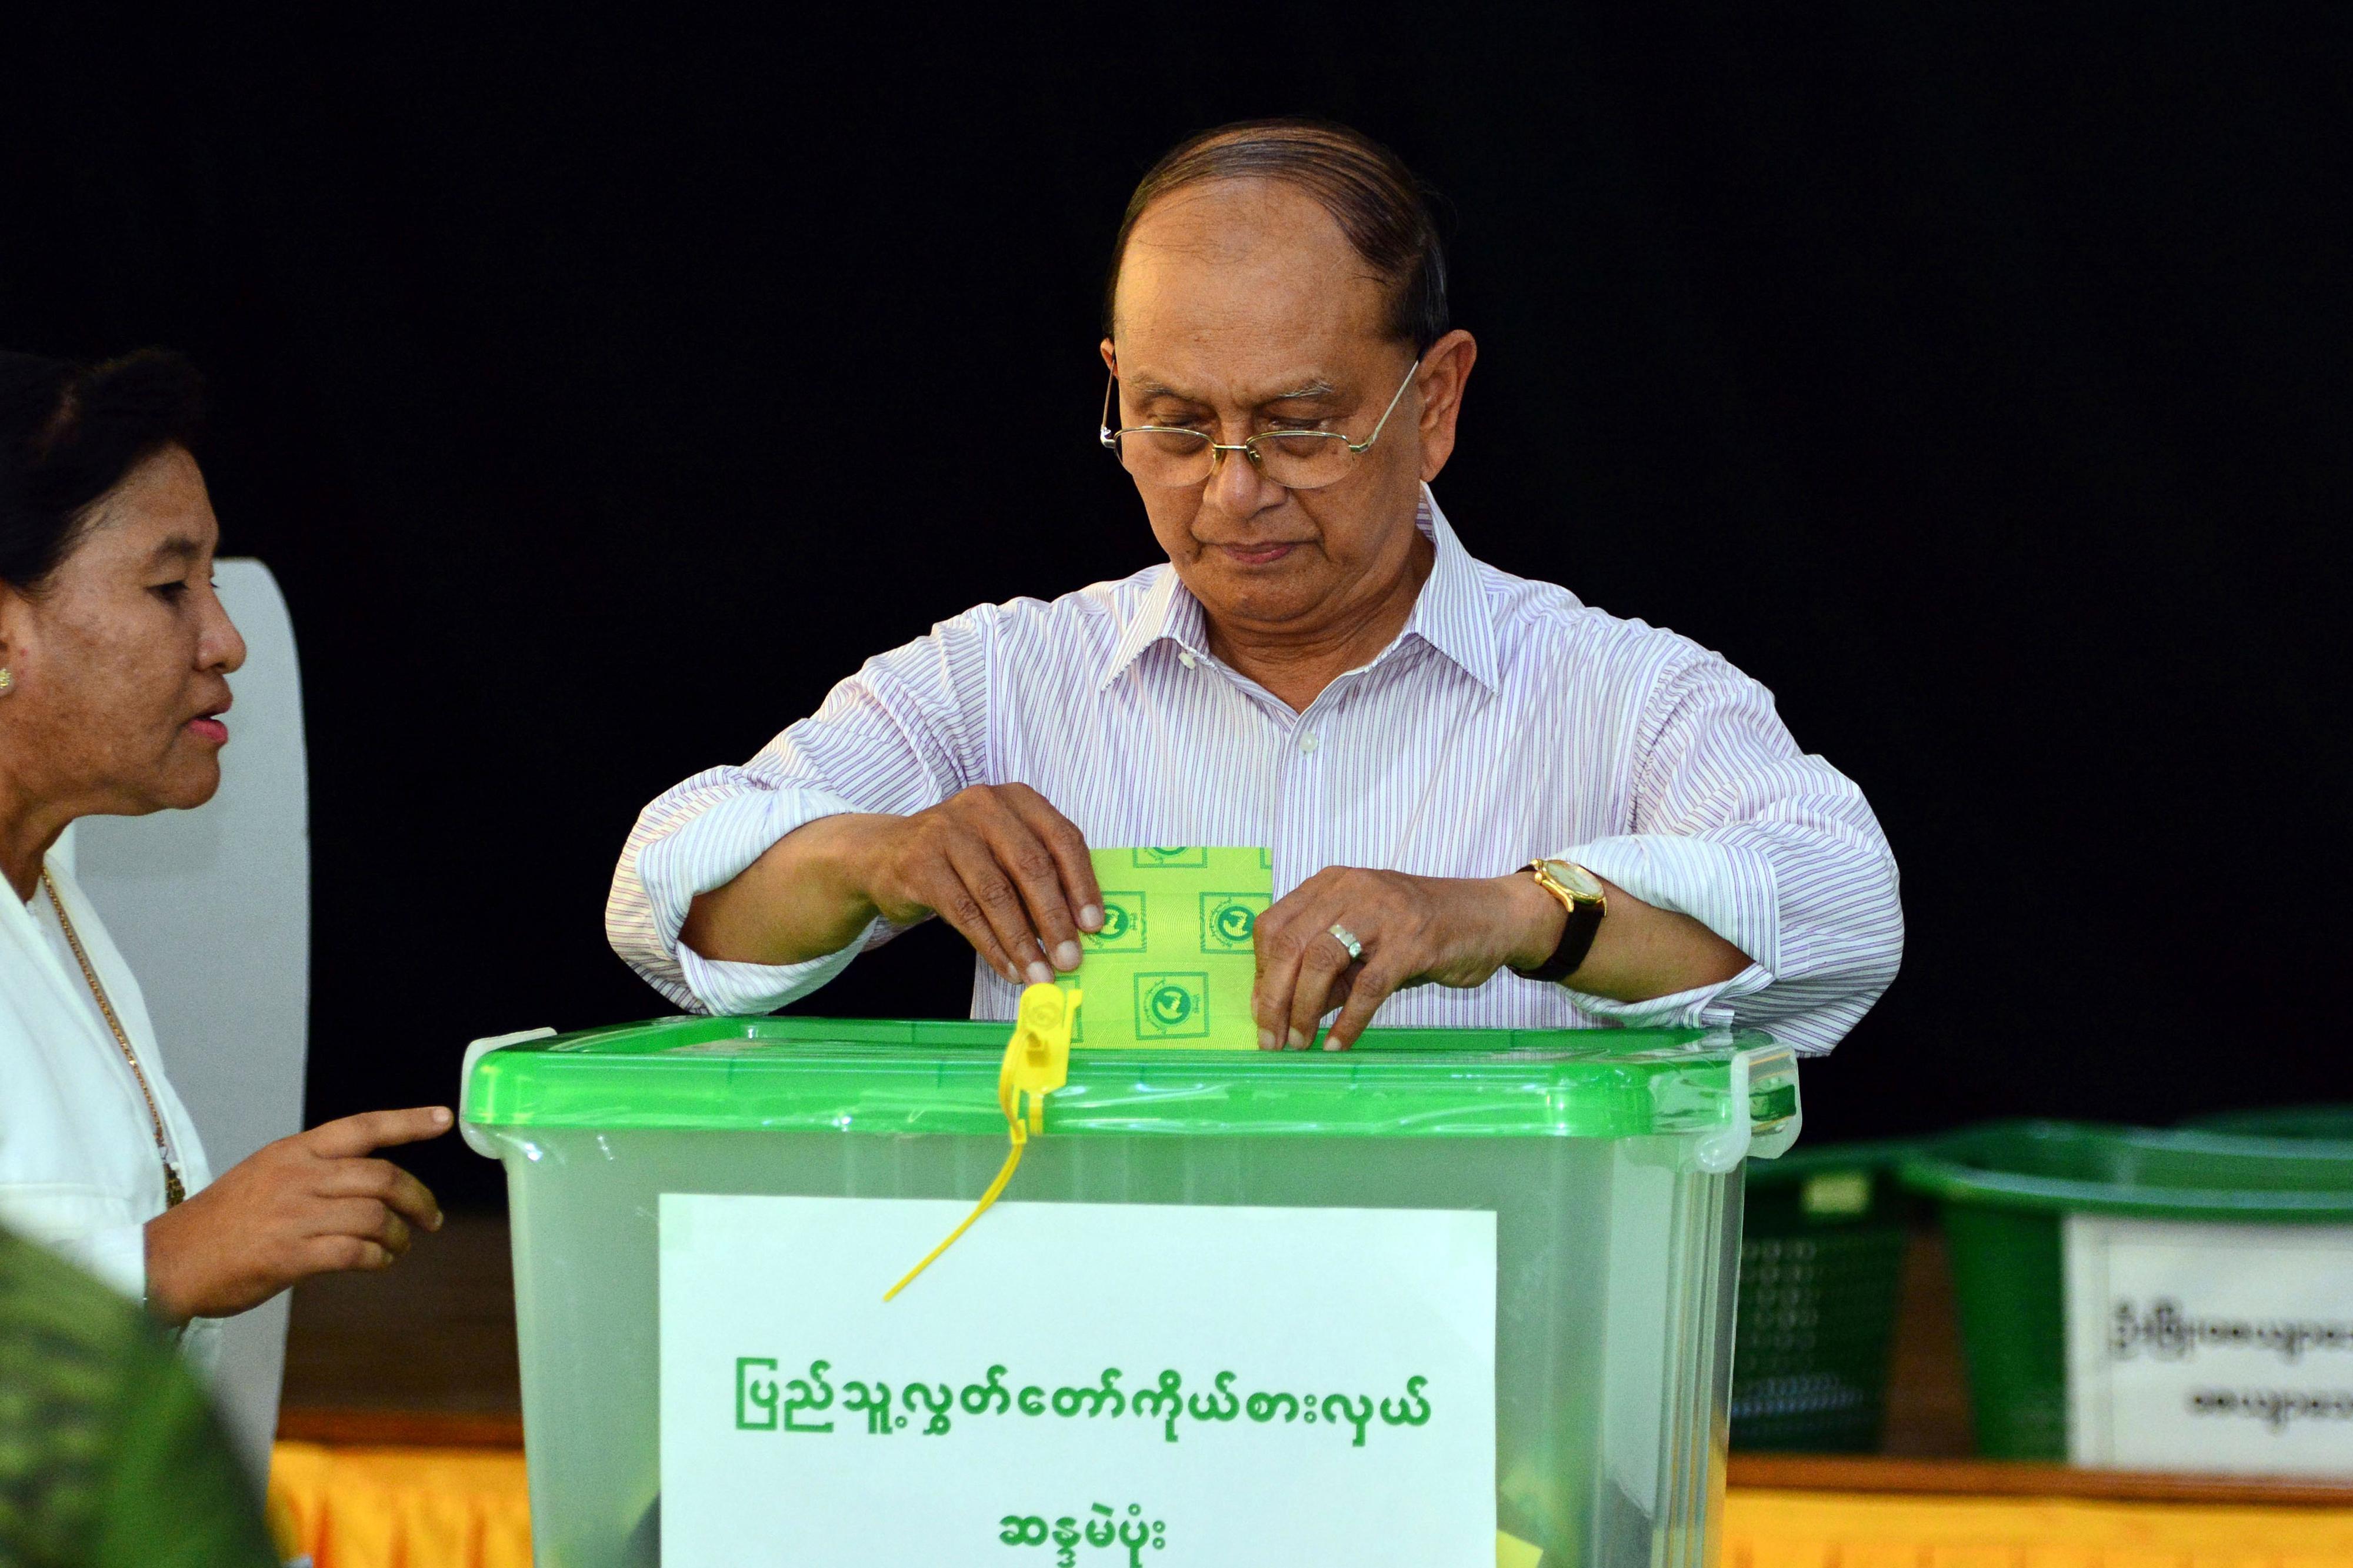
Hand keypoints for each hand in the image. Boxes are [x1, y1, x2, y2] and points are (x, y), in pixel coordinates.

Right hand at [143, 1106, 450, 1324]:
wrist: (169, 1261)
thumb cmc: (221, 1223)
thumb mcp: (265, 1175)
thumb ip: (314, 1172)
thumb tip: (368, 1182)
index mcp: (293, 1152)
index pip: (362, 1127)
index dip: (408, 1122)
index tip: (445, 1119)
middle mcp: (298, 1176)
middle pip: (382, 1178)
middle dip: (418, 1198)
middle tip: (432, 1218)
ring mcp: (294, 1215)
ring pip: (374, 1217)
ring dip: (398, 1235)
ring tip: (398, 1246)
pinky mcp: (290, 1255)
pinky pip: (355, 1253)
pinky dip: (377, 1259)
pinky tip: (378, 1263)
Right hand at [855, 784, 1104, 985]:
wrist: (885, 853)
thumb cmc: (963, 856)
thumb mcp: (1004, 849)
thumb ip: (1040, 874)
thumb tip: (1079, 929)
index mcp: (1017, 799)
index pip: (1062, 838)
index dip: (1083, 884)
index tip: (1094, 925)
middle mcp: (984, 806)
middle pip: (1031, 866)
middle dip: (1055, 919)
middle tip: (1070, 959)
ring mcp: (947, 832)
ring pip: (996, 894)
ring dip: (1023, 941)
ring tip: (1041, 974)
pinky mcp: (920, 863)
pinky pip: (964, 912)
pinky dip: (991, 946)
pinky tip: (1009, 968)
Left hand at [1251, 869, 1564, 1050]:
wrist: (1490, 916)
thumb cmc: (1420, 929)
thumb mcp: (1364, 938)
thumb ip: (1327, 967)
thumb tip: (1281, 1009)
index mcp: (1331, 884)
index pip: (1273, 924)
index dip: (1259, 972)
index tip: (1259, 1011)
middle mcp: (1351, 890)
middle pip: (1290, 944)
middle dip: (1272, 998)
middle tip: (1270, 1039)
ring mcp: (1383, 913)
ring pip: (1322, 961)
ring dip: (1303, 1009)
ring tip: (1299, 1042)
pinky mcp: (1413, 943)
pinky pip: (1369, 987)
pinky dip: (1349, 1020)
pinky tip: (1338, 1043)